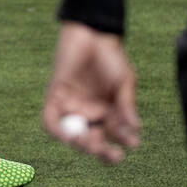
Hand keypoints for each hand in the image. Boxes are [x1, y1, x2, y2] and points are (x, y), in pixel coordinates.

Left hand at [43, 22, 140, 163]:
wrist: (91, 33)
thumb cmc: (111, 57)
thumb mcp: (124, 81)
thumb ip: (126, 104)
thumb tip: (136, 129)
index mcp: (110, 114)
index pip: (115, 138)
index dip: (123, 143)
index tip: (132, 142)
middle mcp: (91, 114)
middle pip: (93, 142)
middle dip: (102, 151)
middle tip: (110, 153)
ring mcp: (72, 107)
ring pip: (73, 136)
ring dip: (81, 144)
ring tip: (91, 142)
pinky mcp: (54, 98)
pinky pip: (50, 121)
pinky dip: (56, 130)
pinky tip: (68, 135)